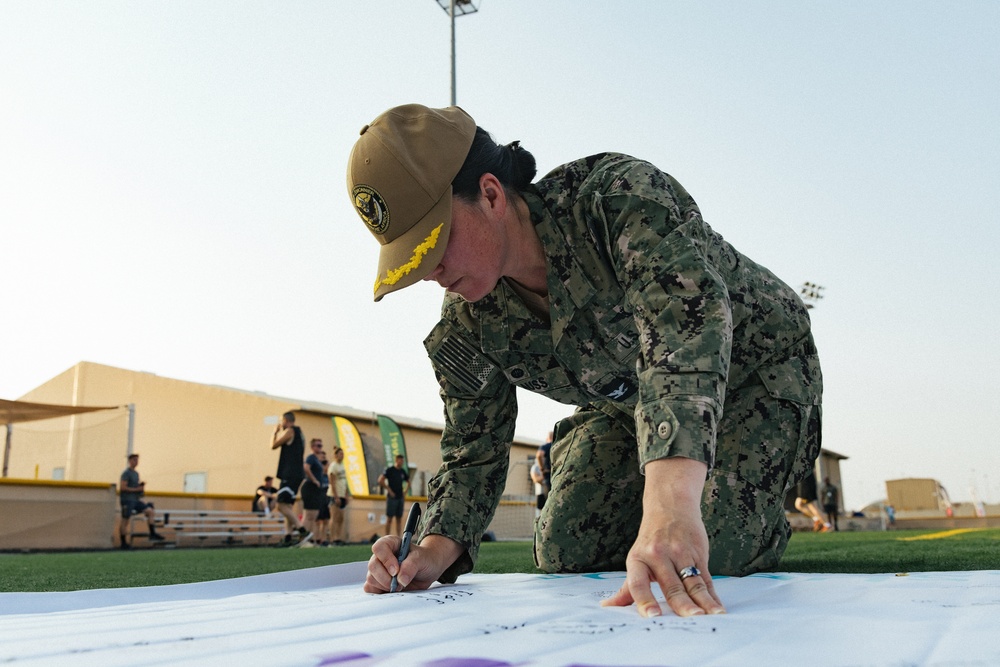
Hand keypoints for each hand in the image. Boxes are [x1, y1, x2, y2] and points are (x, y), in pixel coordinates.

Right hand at [364, 535, 459, 593]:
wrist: (429, 570)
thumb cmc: (425, 559)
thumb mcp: (422, 558)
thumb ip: (411, 566)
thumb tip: (400, 580)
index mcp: (390, 544)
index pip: (379, 548)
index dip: (386, 560)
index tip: (396, 571)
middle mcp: (382, 556)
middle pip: (373, 566)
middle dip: (386, 578)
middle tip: (399, 583)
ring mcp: (379, 570)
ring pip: (371, 579)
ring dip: (385, 586)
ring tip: (400, 586)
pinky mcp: (379, 583)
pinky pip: (371, 589)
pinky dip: (381, 593)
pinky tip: (393, 591)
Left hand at [601, 458, 725, 617]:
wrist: (670, 507)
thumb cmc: (651, 540)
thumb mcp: (636, 559)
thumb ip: (627, 587)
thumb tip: (608, 606)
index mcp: (638, 559)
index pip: (638, 583)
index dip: (644, 599)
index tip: (652, 616)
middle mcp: (658, 556)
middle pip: (672, 586)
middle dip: (682, 604)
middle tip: (692, 619)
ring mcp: (680, 553)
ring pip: (692, 583)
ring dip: (703, 601)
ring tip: (710, 616)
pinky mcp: (697, 552)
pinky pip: (706, 578)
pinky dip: (713, 595)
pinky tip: (718, 608)